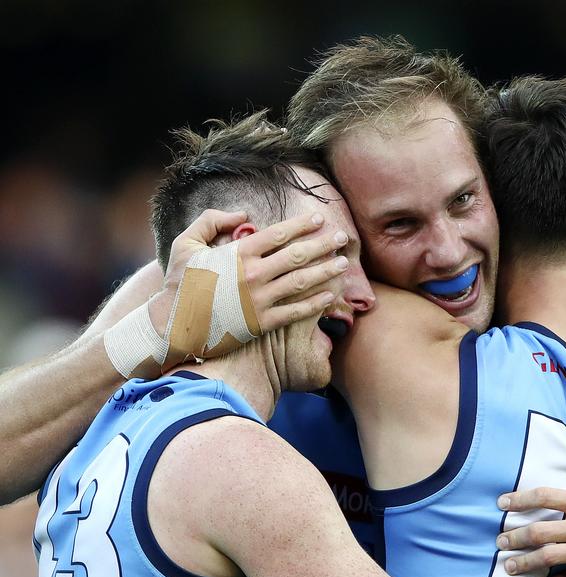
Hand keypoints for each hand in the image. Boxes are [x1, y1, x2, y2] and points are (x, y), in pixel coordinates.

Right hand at [151, 208, 349, 338]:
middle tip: (342, 237)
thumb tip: (244, 215)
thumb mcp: (186, 242)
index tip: (319, 218)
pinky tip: (330, 296)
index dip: (302, 225)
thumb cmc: (180, 282)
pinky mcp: (262, 323)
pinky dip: (315, 304)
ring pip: (302, 282)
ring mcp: (260, 300)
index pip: (279, 234)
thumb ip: (212, 219)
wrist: (173, 324)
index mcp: (239, 253)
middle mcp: (254, 275)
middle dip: (323, 245)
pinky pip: (296, 312)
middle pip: (298, 255)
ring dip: (326, 272)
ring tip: (344, 264)